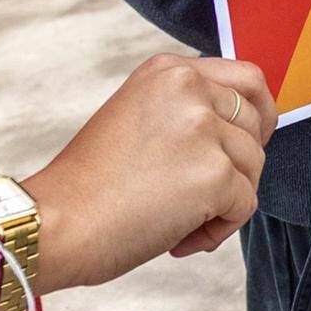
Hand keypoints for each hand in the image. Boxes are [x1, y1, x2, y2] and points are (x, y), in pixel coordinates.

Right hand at [23, 51, 272, 284]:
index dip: (256, 117)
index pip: (248, 79)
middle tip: (205, 195)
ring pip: (253, 167)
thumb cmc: (88, 188)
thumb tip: (245, 131)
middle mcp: (188, 88)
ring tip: (174, 223)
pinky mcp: (215, 174)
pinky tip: (177, 240)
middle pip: (256, 124)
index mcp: (168, 71)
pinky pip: (245, 205)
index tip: (246, 146)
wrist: (54, 224)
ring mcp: (203, 129)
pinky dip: (217, 231)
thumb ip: (185, 112)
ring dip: (224, 203)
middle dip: (240, 165)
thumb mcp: (138, 120)